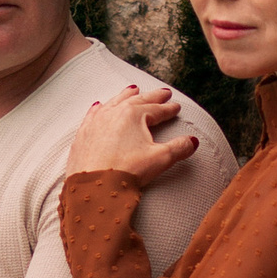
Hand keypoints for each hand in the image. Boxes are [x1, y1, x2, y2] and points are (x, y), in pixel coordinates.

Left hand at [65, 81, 199, 189]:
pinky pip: (93, 114)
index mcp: (133, 115)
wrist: (94, 187)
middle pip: (137, 101)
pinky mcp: (84, 133)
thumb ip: (179, 148)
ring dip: (126, 96)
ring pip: (114, 102)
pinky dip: (101, 108)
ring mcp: (96, 121)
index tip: (176, 107)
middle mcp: (114, 112)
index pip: (156, 110)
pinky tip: (100, 105)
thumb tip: (192, 141)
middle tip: (164, 94)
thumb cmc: (125, 172)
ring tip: (134, 90)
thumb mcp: (160, 159)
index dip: (168, 109)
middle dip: (152, 97)